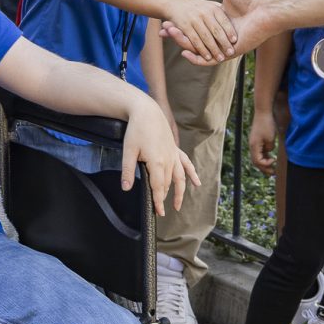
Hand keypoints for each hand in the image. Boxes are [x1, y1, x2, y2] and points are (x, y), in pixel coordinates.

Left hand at [120, 97, 200, 217]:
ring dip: (179, 192)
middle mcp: (169, 160)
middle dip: (164, 198)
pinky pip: (186, 164)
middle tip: (160, 211)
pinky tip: (197, 183)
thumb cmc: (136, 130)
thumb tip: (126, 188)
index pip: (159, 187)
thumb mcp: (128, 151)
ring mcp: (174, 154)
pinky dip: (192, 174)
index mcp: (157, 162)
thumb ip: (128, 171)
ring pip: (179, 177)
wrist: (147, 111)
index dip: (158, 201)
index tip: (158, 213)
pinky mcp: (175, 149)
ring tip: (177, 205)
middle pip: (167, 184)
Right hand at [166, 0, 278, 62]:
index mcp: (220, 21)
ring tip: (169, 36)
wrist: (267, 9)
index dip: (181, 23)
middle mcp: (222, 35)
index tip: (167, 20)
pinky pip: (209, 60)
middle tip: (162, 30)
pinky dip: (196, 58)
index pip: (196, 25)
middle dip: (177, 35)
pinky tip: (184, 51)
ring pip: (199, 49)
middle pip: (194, 39)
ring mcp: (225, 45)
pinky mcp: (230, 54)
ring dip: (183, 43)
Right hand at [249, 109, 277, 174]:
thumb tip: (269, 151)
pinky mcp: (256, 140)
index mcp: (254, 146)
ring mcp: (254, 143)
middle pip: (256, 161)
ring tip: (272, 168)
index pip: (257, 161)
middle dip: (264, 168)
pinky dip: (264, 157)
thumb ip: (270, 147)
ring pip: (257, 157)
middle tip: (272, 173)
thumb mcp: (270, 138)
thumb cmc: (267, 124)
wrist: (263, 112)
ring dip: (264, 164)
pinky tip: (270, 158)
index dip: (265, 165)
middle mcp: (252, 146)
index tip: (273, 161)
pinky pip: (259, 152)